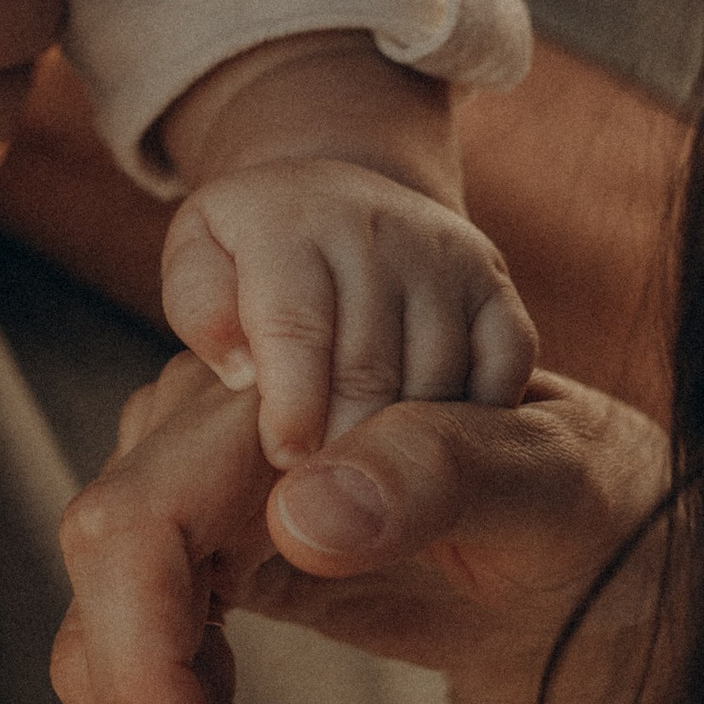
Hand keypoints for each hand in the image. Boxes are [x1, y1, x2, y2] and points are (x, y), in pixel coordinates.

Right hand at [51, 354, 668, 703]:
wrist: (624, 549)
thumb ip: (445, 470)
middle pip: (115, 646)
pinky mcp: (221, 599)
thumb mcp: (557, 481)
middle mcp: (207, 465)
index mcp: (270, 411)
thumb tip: (304, 515)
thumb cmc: (604, 499)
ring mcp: (206, 536)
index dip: (141, 678)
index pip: (132, 537)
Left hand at [161, 165, 534, 461]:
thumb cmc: (254, 258)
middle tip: (319, 498)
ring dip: (401, 448)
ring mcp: (447, 255)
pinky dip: (473, 423)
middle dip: (340, 446)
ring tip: (366, 489)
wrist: (340, 204)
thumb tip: (241, 367)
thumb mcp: (201, 258)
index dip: (290, 405)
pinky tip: (431, 454)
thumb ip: (203, 309)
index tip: (284, 460)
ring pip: (437, 378)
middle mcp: (379, 227)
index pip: (296, 325)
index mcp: (294, 220)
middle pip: (369, 366)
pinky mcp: (496, 285)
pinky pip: (502, 369)